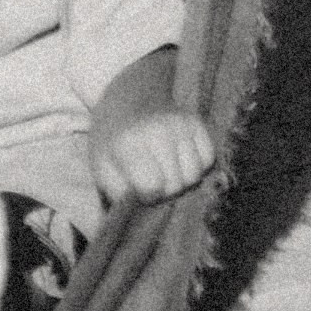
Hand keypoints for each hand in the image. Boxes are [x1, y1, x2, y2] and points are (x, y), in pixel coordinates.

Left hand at [90, 105, 217, 206]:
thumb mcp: (101, 167)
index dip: (146, 194)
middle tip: (150, 176)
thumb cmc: (113, 140)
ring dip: (181, 179)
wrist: (129, 97)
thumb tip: (131, 212)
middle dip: (164, 189)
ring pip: (195, 175)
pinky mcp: (196, 121)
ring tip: (165, 168)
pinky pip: (208, 159)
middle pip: (176, 185)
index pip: (153, 188)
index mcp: (129, 142)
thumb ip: (116, 194)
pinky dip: (197, 164)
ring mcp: (180, 123)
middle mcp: (158, 130)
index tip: (137, 185)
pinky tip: (179, 157)